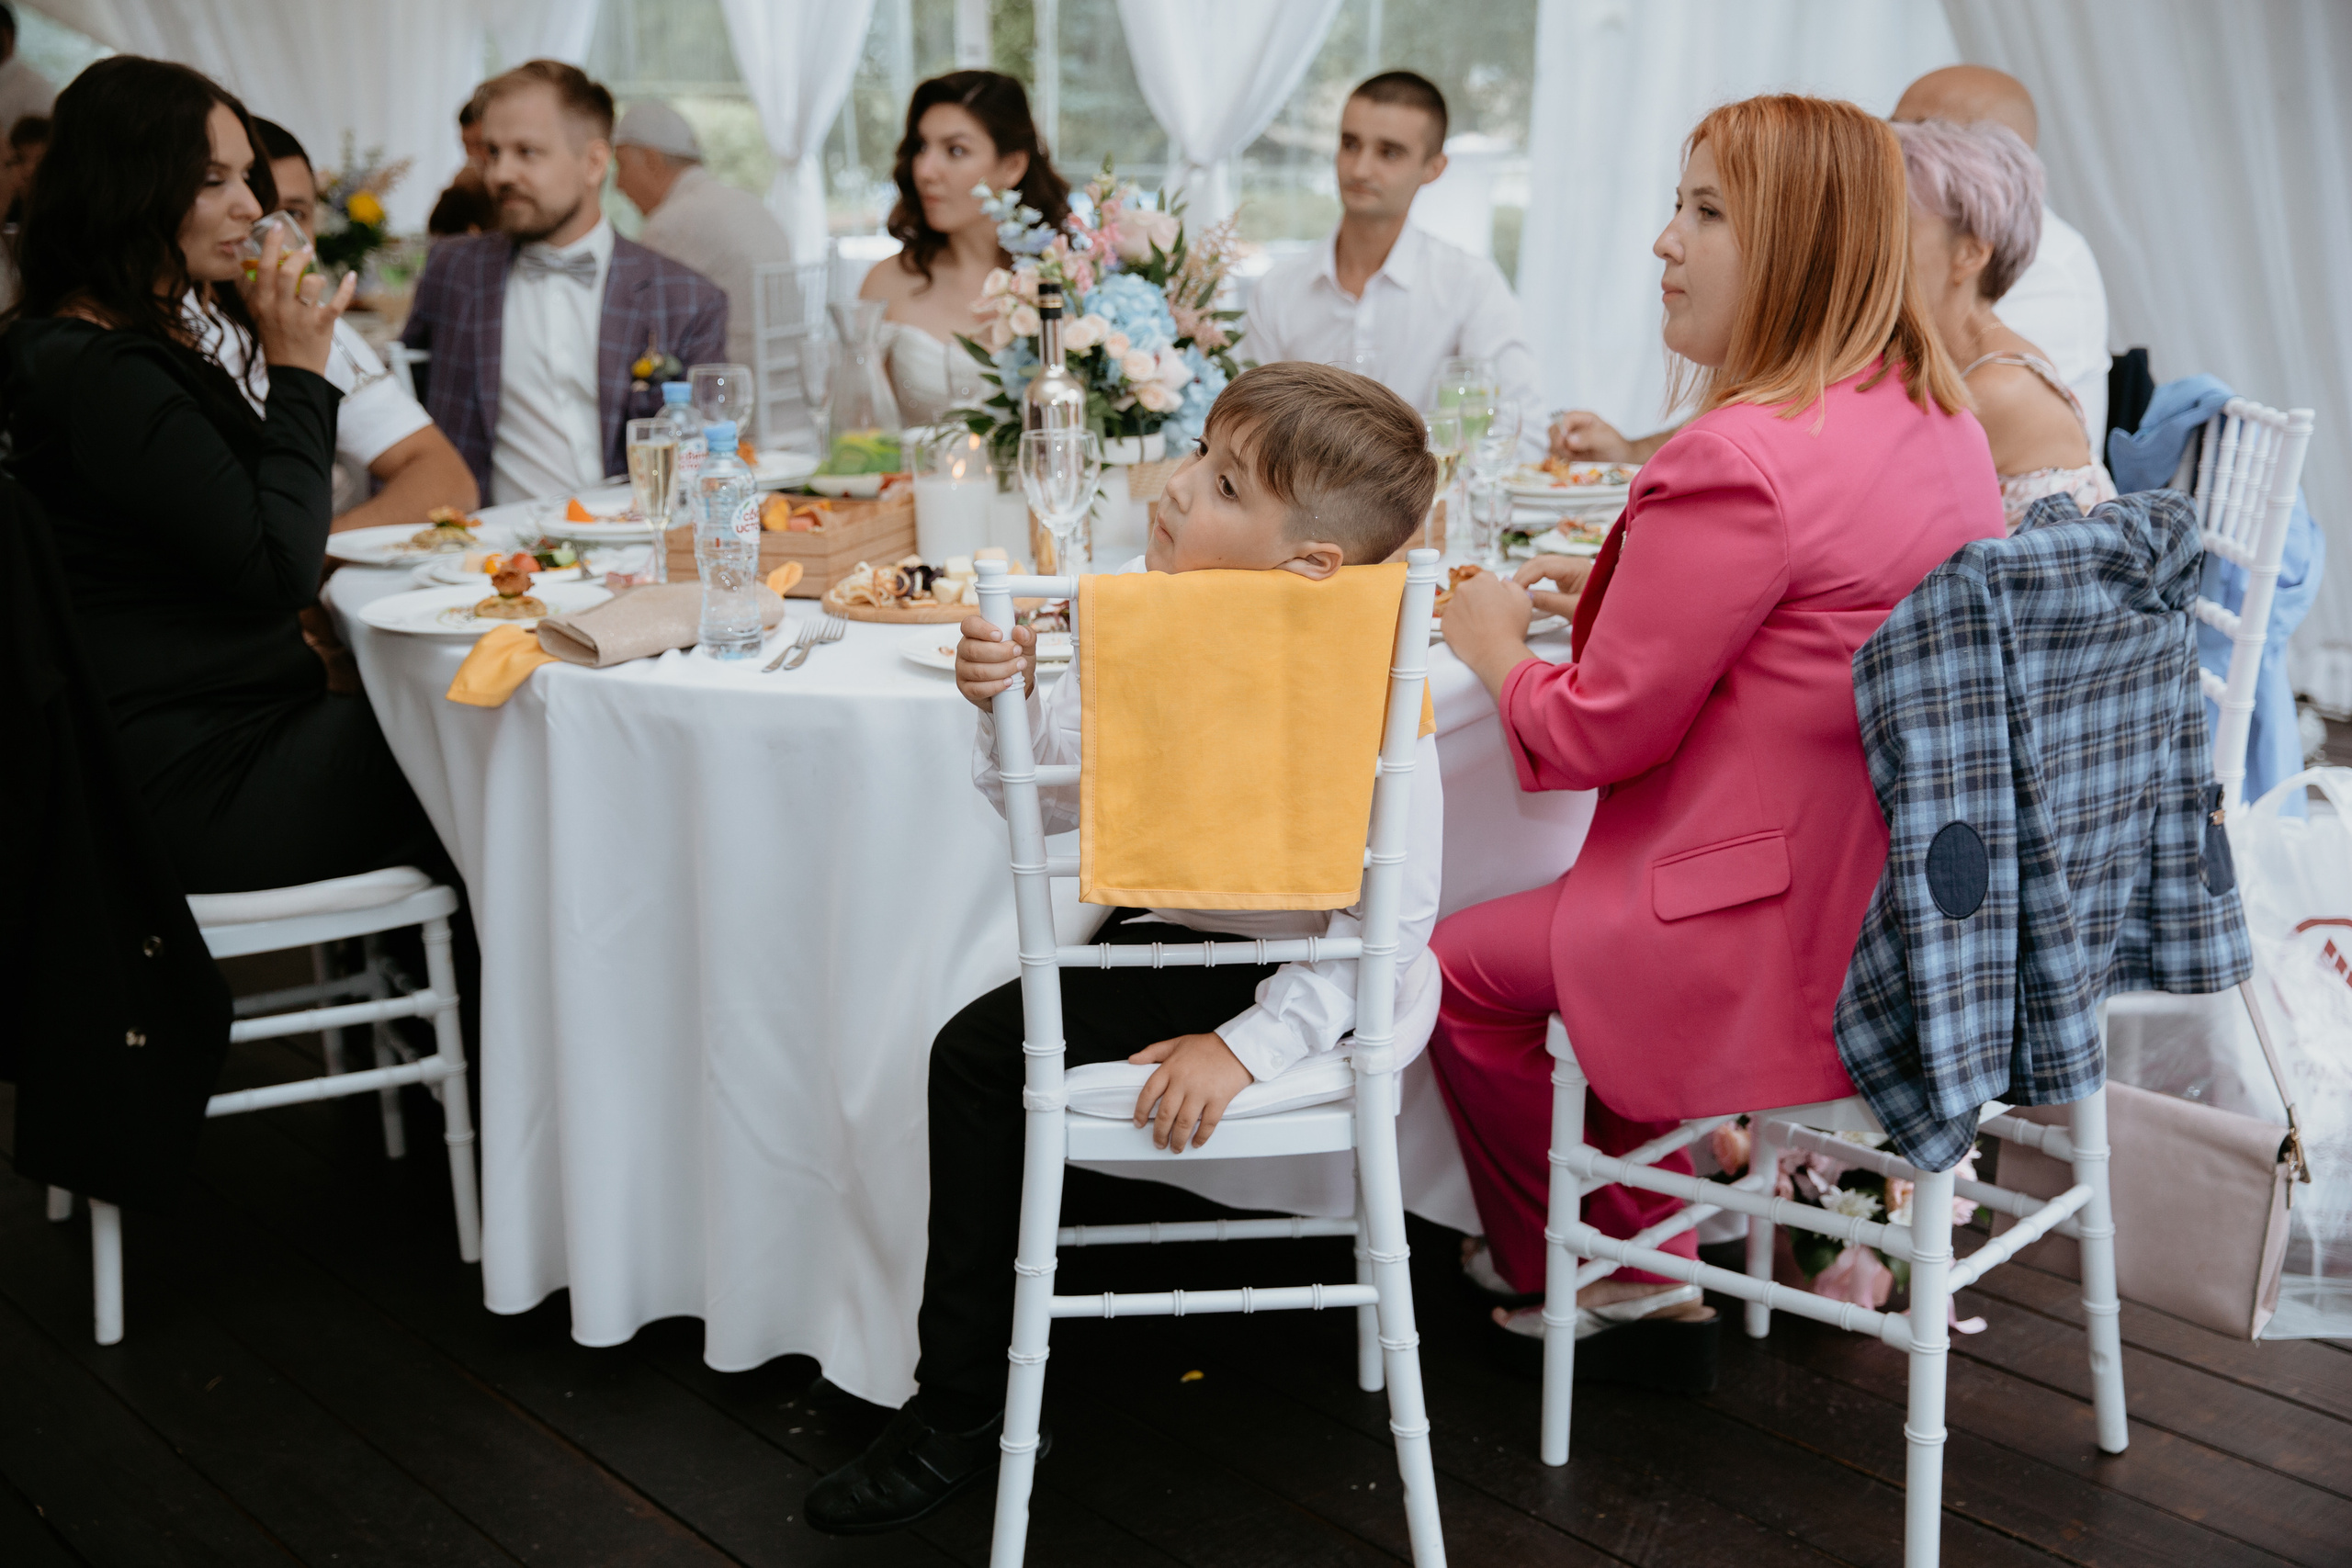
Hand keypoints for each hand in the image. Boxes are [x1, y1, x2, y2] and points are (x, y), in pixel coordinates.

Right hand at [236, 223, 354, 376]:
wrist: (292, 373)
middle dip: (299, 257)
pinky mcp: (322, 327)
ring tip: (319, 278)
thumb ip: (255, 290)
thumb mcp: (258, 314)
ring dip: (318, 277)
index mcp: (263, 303)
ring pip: (311, 285)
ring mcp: (302, 318)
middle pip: (287, 273)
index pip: (264, 268)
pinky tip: (352, 275)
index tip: (279, 228)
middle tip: (307, 249)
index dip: (271, 245)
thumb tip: (248, 263)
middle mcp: (280, 308)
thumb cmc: (276, 339)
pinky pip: (336, 303)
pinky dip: (346, 288)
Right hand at [956, 613, 1034, 710]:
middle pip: (973, 650)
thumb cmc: (1015, 660)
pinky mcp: (966, 688)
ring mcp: (962, 670)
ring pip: (978, 671)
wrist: (1016, 686)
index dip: (982, 629)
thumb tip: (1019, 631)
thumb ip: (1027, 636)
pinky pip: (977, 689)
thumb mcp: (1026, 646)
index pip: (969, 625)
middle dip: (1000, 652)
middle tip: (1018, 652)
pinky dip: (996, 686)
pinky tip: (1008, 682)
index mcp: (975, 633)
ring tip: (1018, 667)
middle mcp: (965, 650)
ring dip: (1003, 669)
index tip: (1000, 635)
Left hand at [1129, 1032, 1253, 1151]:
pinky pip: (1208, 1124)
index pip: (1149, 1093)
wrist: (1238, 1046)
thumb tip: (1133, 1060)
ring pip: (1184, 1123)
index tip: (1138, 1122)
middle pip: (1165, 1114)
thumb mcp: (1177, 1043)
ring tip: (1175, 1147)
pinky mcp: (1219, 1099)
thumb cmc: (1208, 1045)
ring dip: (1177, 1140)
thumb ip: (1153, 1051)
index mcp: (1171, 1068)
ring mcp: (1201, 1092)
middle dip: (1159, 1133)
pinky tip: (1196, 1142)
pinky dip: (1201, 1137)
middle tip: (1158, 1142)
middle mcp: (1183, 1082)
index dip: (1140, 1111)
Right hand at [1513, 554, 1593, 619]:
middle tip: (1508, 590)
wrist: (1616, 614)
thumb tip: (1523, 596)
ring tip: (1514, 590)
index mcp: (1576, 567)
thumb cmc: (1598, 611)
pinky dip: (1533, 578)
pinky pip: (1546, 571)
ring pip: (1541, 564)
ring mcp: (1570, 567)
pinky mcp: (1567, 575)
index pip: (1543, 566)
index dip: (1525, 576)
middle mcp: (1572, 562)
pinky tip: (1526, 587)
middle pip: (1539, 561)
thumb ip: (1546, 601)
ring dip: (1526, 575)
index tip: (1513, 591)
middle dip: (1522, 574)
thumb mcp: (1570, 609)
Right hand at [1550, 410, 1633, 462]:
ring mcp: (1569, 442)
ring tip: (1573, 459)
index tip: (1562, 443)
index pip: (1564, 418)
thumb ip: (1589, 437)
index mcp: (1583, 419)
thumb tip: (1569, 440)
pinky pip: (1555, 456)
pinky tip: (1571, 463)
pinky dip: (1559, 460)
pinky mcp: (1567, 454)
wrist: (1620, 462)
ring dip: (1559, 453)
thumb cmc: (1616, 447)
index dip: (1560, 430)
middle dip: (1557, 443)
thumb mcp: (1606, 439)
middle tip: (1569, 453)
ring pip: (1552, 444)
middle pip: (1553, 430)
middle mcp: (1573, 428)